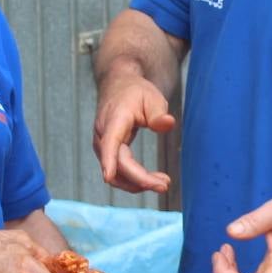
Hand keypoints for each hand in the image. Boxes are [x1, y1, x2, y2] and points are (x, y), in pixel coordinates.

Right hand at [93, 73, 175, 193]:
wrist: (118, 87)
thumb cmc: (135, 92)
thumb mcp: (152, 97)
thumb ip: (158, 113)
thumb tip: (168, 123)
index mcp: (114, 119)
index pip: (109, 142)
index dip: (108, 160)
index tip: (108, 175)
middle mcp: (103, 135)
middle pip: (117, 164)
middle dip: (140, 179)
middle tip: (165, 185)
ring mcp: (103, 146)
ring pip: (115, 173)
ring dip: (137, 182)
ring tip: (162, 183)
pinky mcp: (107, 152)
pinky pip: (118, 171)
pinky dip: (134, 179)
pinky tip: (151, 179)